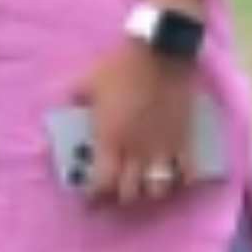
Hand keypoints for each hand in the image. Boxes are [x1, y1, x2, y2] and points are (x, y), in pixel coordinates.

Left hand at [74, 40, 198, 212]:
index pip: (102, 183)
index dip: (95, 196)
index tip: (90, 200)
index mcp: (110, 140)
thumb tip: (65, 105)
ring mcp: (163, 147)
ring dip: (150, 190)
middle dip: (121, 196)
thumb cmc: (120, 66)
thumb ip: (75, 98)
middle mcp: (136, 151)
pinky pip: (186, 171)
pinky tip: (175, 176)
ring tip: (145, 183)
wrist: (161, 51)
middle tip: (117, 190)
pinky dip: (181, 179)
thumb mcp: (87, 80)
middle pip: (130, 193)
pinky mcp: (184, 139)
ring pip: (159, 189)